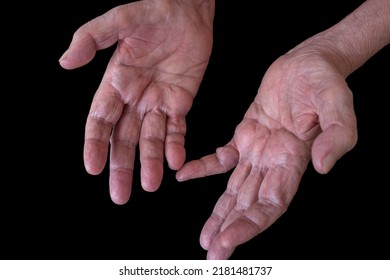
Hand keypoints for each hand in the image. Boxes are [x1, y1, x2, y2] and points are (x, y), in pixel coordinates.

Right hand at [59, 0, 213, 203]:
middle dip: (120, 166)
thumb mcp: (120, 21)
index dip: (95, 144)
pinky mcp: (180, 102)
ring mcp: (158, 102)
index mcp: (115, 83)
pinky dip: (176, 146)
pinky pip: (177, 129)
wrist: (189, 11)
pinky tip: (175, 163)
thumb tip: (64, 61)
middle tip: (119, 195)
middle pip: (124, 138)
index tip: (92, 168)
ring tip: (149, 186)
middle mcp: (134, 98)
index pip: (100, 120)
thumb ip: (91, 38)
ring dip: (150, 163)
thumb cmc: (153, 12)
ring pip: (151, 139)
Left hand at [176, 42, 357, 258]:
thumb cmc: (324, 82)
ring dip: (220, 212)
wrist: (307, 63)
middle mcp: (274, 163)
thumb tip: (322, 168)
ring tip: (204, 236)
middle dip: (231, 229)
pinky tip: (185, 176)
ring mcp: (258, 151)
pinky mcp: (245, 135)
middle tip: (211, 252)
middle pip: (251, 205)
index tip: (227, 242)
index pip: (271, 204)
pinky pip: (222, 157)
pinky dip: (204, 168)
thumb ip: (336, 138)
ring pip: (235, 189)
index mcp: (294, 161)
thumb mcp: (339, 106)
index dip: (250, 226)